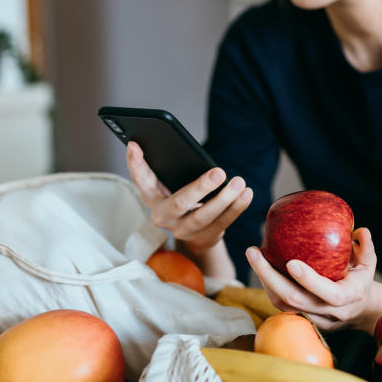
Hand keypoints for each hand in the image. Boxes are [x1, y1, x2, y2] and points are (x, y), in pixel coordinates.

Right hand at [126, 141, 252, 277]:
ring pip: (204, 216)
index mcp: (151, 197)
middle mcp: (163, 216)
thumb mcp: (168, 184)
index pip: (140, 180)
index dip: (135, 164)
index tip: (134, 144)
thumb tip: (168, 145)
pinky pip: (223, 222)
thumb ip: (165, 169)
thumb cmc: (181, 196)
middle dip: (200, 188)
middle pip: (179, 203)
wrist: (193, 233)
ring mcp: (183, 230)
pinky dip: (237, 207)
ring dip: (225, 199)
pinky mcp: (204, 237)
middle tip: (219, 172)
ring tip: (240, 183)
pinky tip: (247, 194)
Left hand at [246, 228, 379, 331]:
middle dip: (270, 277)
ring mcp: (314, 319)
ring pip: (283, 305)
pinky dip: (268, 286)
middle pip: (295, 300)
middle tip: (253, 252)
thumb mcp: (368, 264)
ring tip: (254, 256)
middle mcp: (330, 313)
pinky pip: (281, 306)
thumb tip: (361, 230)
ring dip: (264, 281)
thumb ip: (365, 247)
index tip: (291, 262)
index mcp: (349, 298)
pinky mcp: (303, 321)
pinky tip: (260, 266)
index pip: (329, 294)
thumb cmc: (361, 280)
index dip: (310, 281)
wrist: (360, 311)